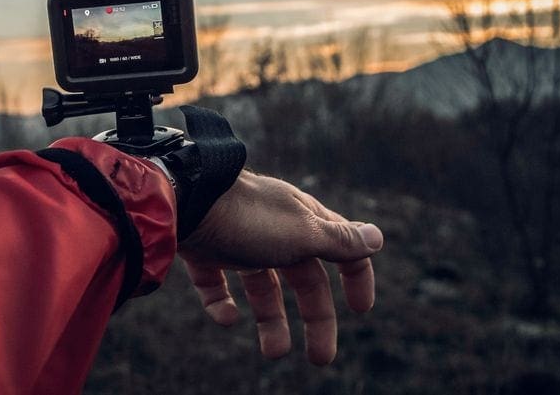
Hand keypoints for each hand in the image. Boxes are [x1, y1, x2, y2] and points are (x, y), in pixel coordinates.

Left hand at [177, 170, 382, 363]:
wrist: (182, 200)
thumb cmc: (248, 217)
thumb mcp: (302, 233)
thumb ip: (338, 241)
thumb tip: (377, 237)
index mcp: (302, 219)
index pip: (340, 247)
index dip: (355, 276)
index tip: (360, 310)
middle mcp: (273, 228)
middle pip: (303, 277)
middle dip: (316, 318)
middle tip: (321, 359)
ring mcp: (237, 239)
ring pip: (262, 284)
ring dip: (271, 319)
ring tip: (273, 353)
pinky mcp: (204, 249)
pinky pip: (216, 283)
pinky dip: (223, 304)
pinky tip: (227, 318)